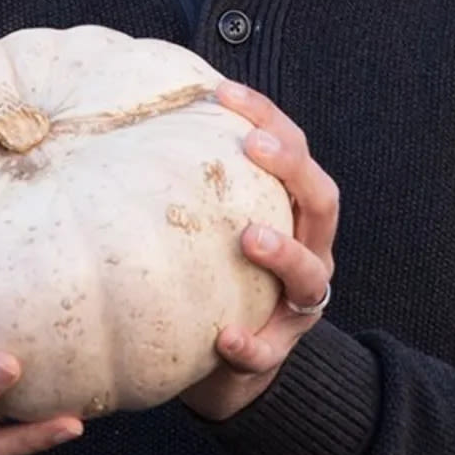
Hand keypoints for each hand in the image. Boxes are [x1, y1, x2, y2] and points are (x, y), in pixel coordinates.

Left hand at [179, 83, 339, 421]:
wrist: (227, 362)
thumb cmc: (215, 274)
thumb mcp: (213, 222)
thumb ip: (194, 180)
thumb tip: (133, 115)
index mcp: (294, 213)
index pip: (295, 150)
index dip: (267, 117)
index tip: (223, 92)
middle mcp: (310, 251)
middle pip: (322, 200)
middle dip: (291, 167)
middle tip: (252, 145)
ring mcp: (298, 306)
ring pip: (308, 275)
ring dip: (283, 252)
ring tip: (250, 237)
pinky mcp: (276, 353)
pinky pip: (268, 351)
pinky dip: (250, 343)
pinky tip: (224, 337)